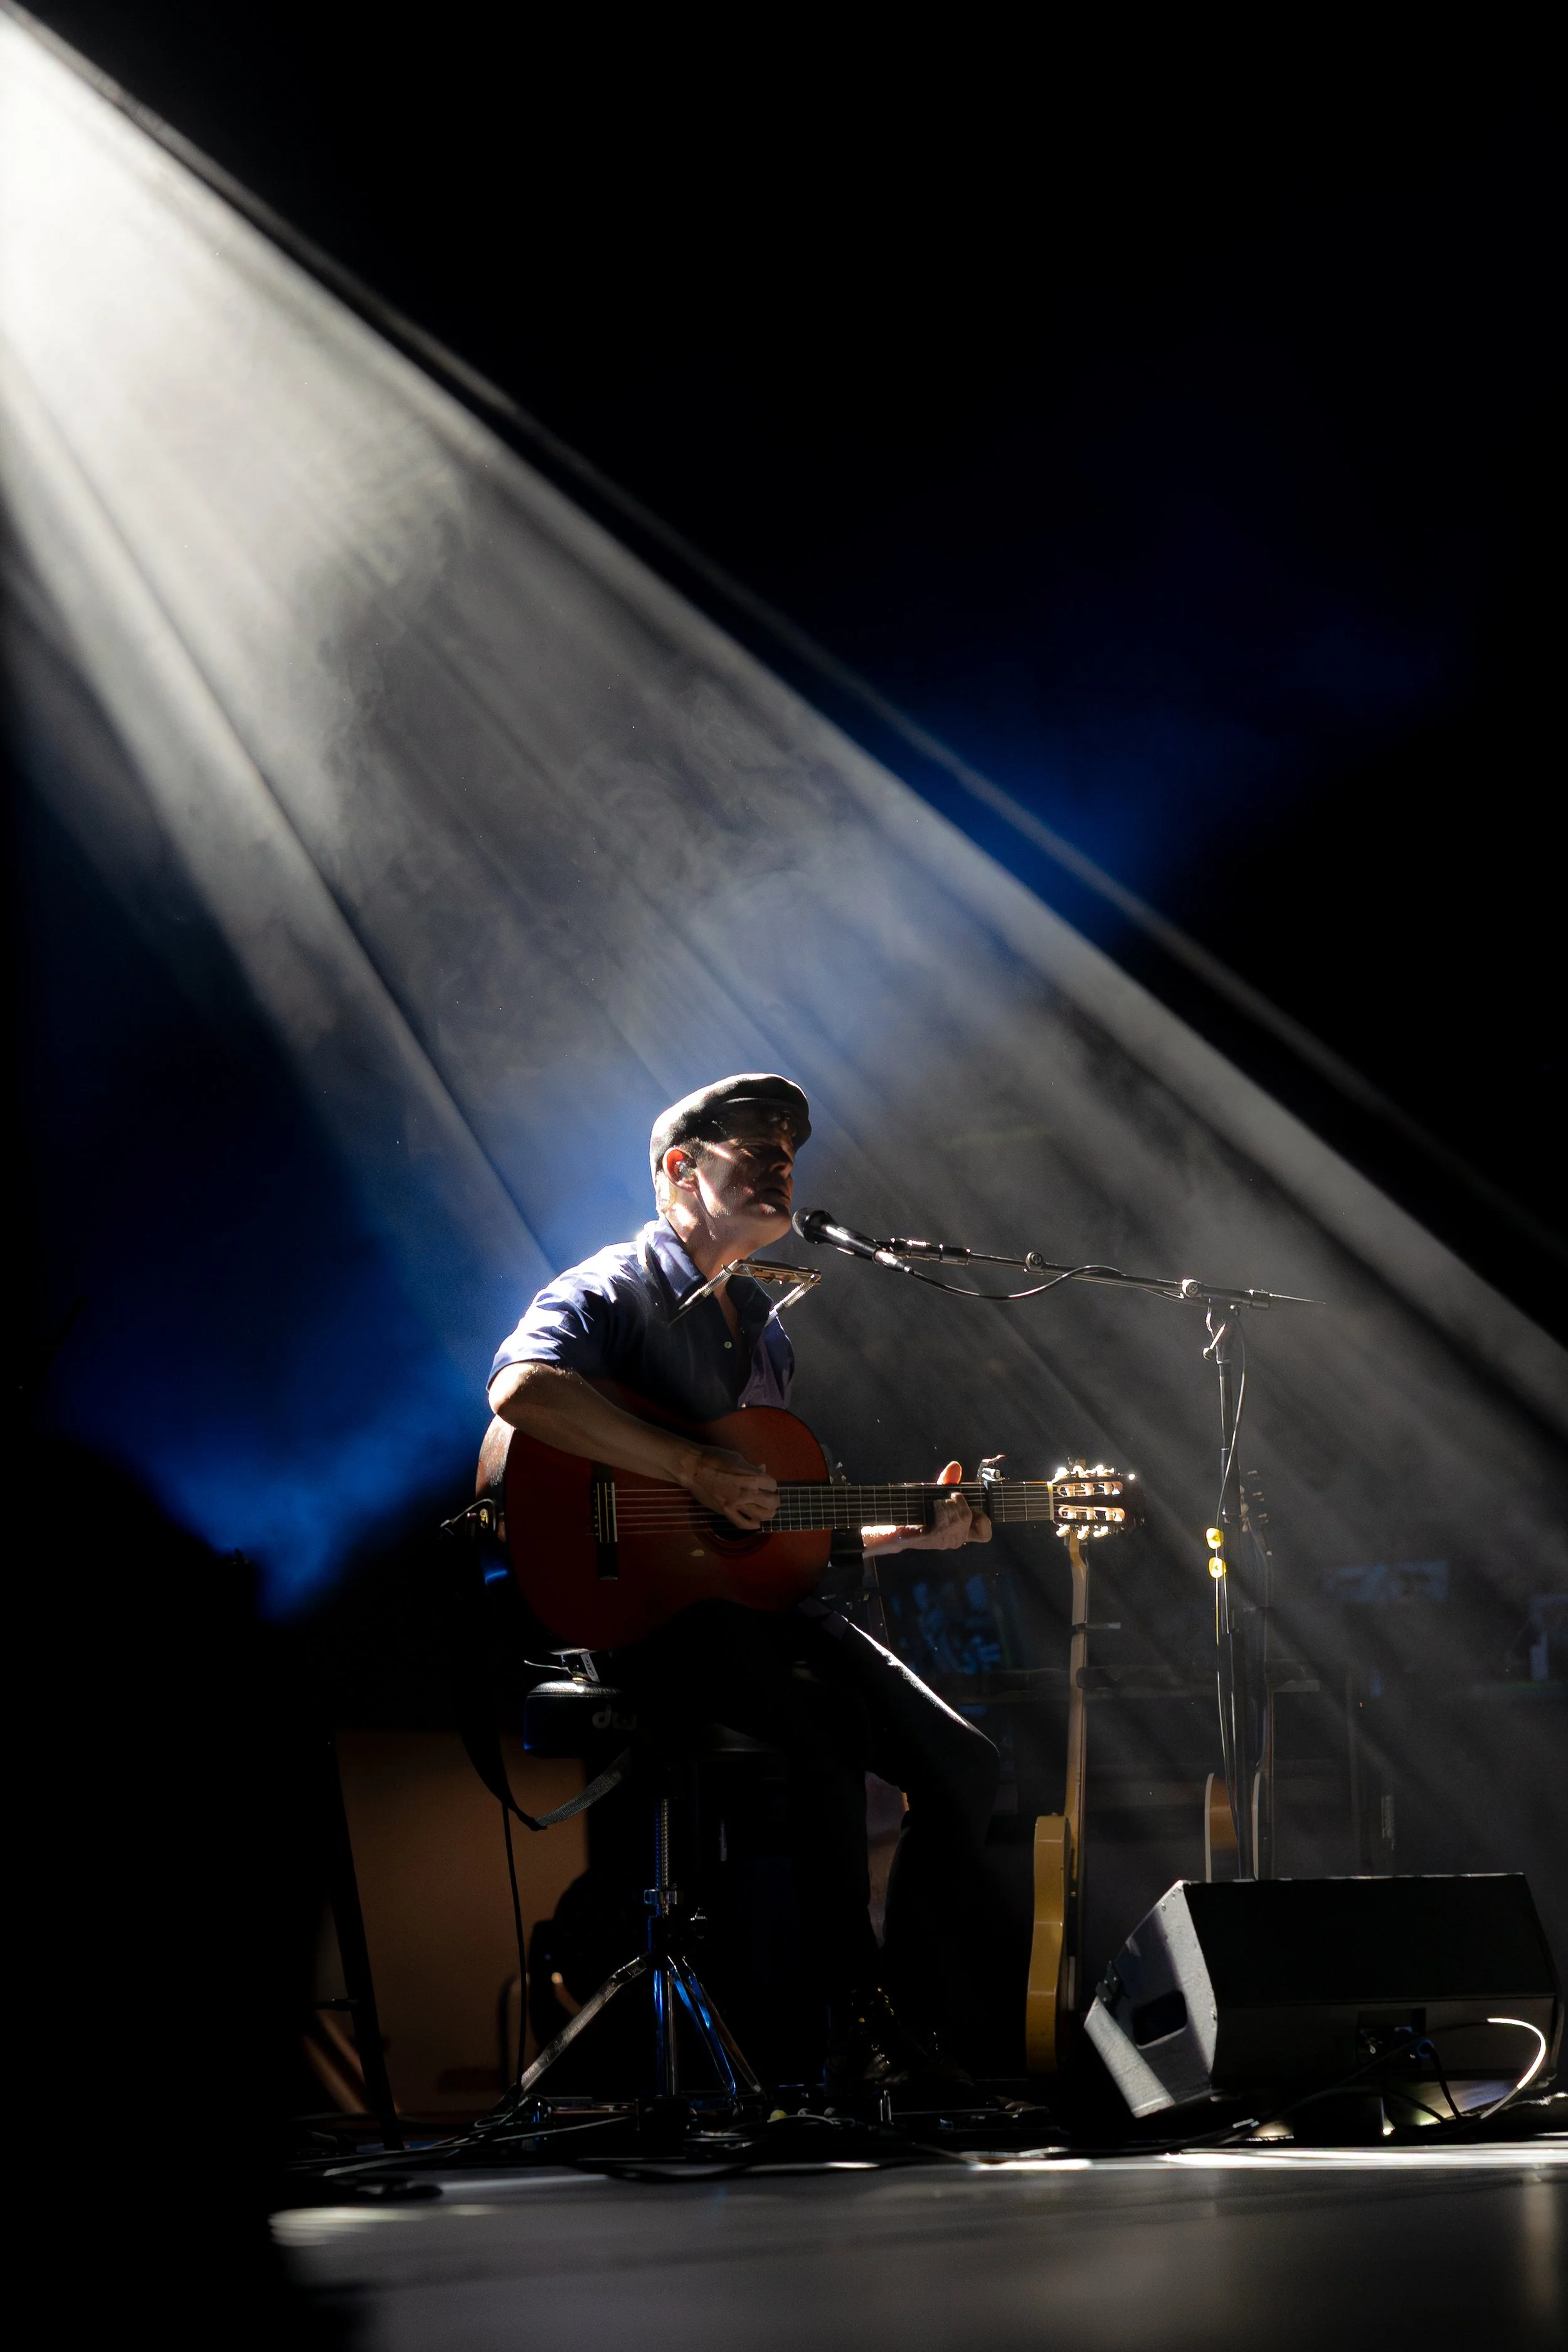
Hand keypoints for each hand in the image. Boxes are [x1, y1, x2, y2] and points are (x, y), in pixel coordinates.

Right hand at [678, 1444, 778, 1529]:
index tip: (769, 1485)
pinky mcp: (726, 1512)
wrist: (694, 1469)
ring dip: (768, 1514)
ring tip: (769, 1511)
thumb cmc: (715, 1458)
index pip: (772, 1484)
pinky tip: (756, 1523)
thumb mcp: (737, 1458)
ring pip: (760, 1515)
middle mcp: (748, 1493)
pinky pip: (742, 1523)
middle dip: (775, 1501)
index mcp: (752, 1477)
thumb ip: (751, 1467)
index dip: (772, 1485)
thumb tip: (763, 1469)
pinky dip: (752, 1525)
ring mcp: (737, 1505)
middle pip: (771, 1502)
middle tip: (774, 1499)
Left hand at [866, 1461, 992, 1555]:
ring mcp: (944, 1541)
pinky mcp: (932, 1539)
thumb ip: (948, 1482)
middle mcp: (956, 1539)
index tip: (974, 1510)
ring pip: (956, 1519)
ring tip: (937, 1502)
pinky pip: (943, 1522)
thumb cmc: (919, 1512)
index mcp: (961, 1532)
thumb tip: (955, 1466)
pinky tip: (934, 1505)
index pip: (984, 1535)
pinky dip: (940, 1509)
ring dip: (946, 1504)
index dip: (985, 1522)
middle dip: (959, 1501)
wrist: (895, 1527)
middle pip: (968, 1517)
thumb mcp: (938, 1495)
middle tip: (949, 1497)